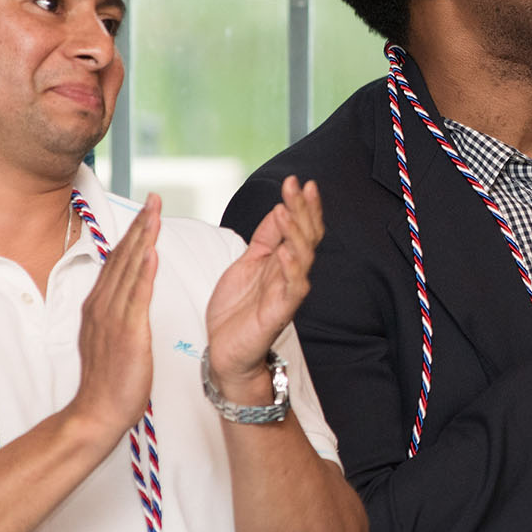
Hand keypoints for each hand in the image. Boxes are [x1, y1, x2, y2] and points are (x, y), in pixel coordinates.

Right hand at [72, 193, 160, 439]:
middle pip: (122, 257)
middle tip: (154, 199)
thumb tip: (126, 292)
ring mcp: (112, 318)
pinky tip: (151, 252)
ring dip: (143, 239)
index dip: (133, 234)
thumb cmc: (108, 380)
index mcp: (99, 305)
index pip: (118, 261)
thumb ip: (115, 311)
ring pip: (129, 270)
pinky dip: (143, 273)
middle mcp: (102, 305)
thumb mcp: (109, 337)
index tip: (147, 210)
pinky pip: (136, 298)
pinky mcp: (126, 333)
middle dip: (139, 226)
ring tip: (155, 213)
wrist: (96, 412)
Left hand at [206, 176, 323, 401]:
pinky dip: (291, 269)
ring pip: (303, 258)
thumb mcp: (246, 264)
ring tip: (288, 211)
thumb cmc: (237, 311)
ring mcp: (287, 292)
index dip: (300, 204)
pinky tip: (287, 251)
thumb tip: (278, 208)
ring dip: (296, 234)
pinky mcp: (280, 312)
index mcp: (281, 261)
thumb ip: (265, 239)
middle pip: (306, 236)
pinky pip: (293, 289)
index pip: (299, 226)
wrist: (225, 351)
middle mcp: (289, 274)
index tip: (297, 180)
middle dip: (303, 210)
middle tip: (298, 186)